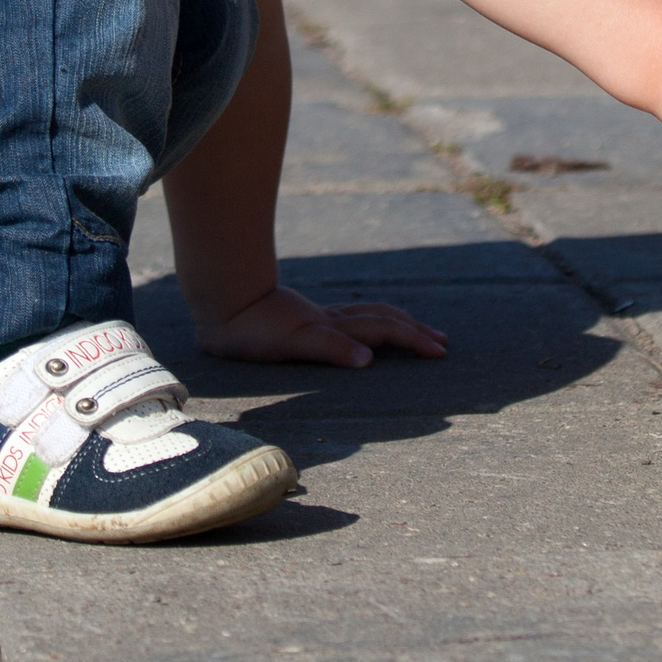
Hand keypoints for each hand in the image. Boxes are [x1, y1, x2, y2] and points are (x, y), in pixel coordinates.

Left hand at [195, 284, 448, 368]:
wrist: (219, 300)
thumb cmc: (248, 329)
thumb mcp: (288, 343)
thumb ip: (328, 348)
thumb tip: (368, 361)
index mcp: (332, 328)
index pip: (383, 331)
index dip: (412, 340)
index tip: (439, 352)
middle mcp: (330, 320)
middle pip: (383, 320)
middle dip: (414, 332)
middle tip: (442, 343)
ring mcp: (319, 318)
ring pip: (369, 315)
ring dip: (397, 323)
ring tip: (418, 331)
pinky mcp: (305, 320)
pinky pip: (352, 319)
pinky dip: (372, 322)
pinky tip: (369, 332)